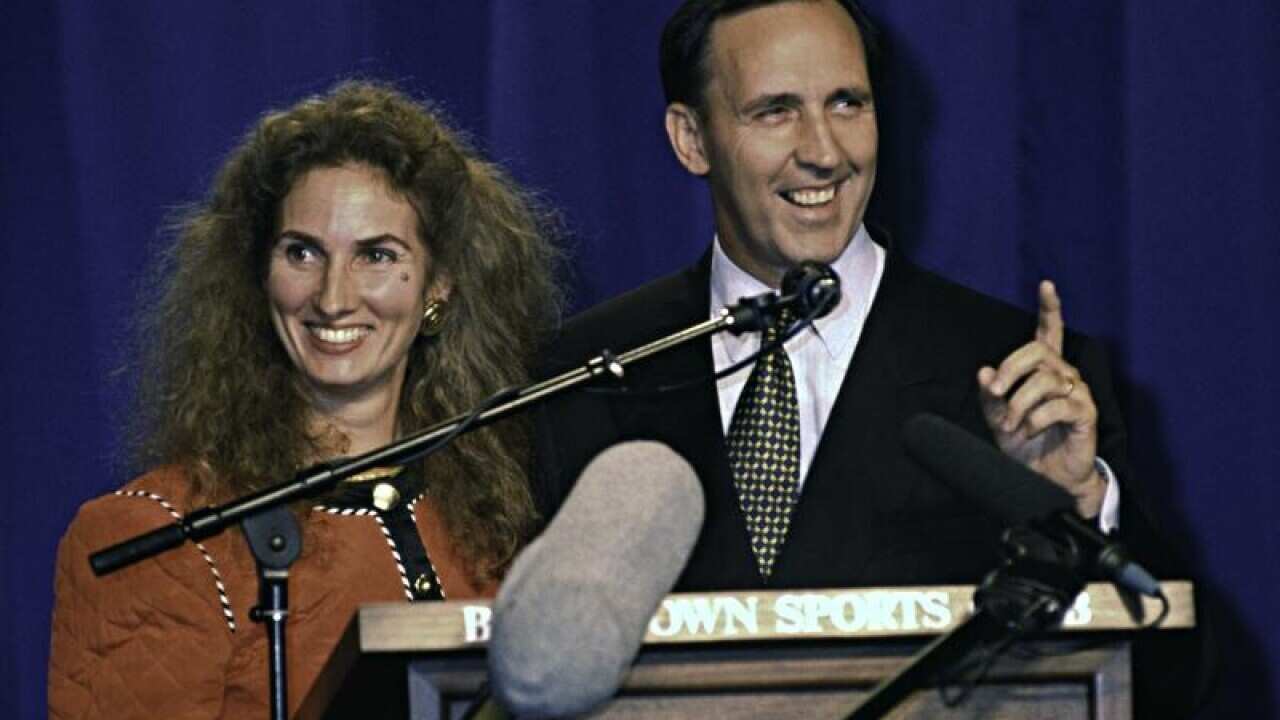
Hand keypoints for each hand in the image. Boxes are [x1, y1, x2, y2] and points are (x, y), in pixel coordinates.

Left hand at [977, 280, 1105, 516]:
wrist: (1043, 478)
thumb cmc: (1024, 444)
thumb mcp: (997, 418)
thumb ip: (990, 394)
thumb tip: (984, 371)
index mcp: (1044, 370)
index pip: (1049, 332)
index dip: (1049, 308)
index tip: (1045, 284)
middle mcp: (1064, 375)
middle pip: (1037, 352)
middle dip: (1010, 370)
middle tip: (995, 394)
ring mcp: (1077, 392)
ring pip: (1045, 380)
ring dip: (1019, 404)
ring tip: (1010, 425)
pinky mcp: (1086, 414)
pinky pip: (1059, 405)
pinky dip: (1036, 418)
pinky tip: (1028, 431)